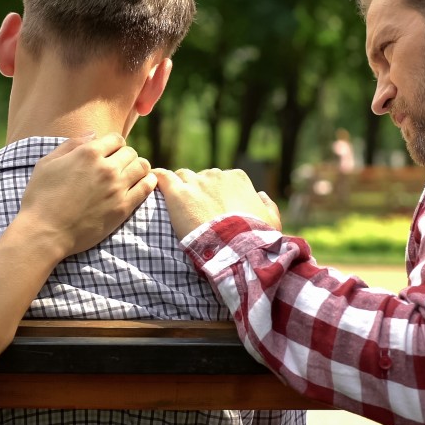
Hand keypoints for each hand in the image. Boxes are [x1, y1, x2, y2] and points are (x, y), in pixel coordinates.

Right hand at [19, 133, 155, 257]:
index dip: (113, 145)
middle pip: (130, 152)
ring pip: (142, 167)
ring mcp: (117, 188)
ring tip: (130, 175)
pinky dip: (148, 182)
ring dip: (138, 168)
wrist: (45, 232)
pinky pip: (146, 188)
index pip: (116, 139)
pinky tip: (142, 184)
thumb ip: (71, 145)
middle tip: (118, 166)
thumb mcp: (47, 163)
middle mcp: (106, 167)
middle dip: (125, 156)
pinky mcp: (123, 208)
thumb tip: (92, 135)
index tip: (109, 153)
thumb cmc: (41, 197)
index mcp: (88, 153)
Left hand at [153, 167, 281, 239]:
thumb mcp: (272, 222)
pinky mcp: (178, 195)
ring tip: (176, 204)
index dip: (216, 194)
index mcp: (238, 178)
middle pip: (201, 178)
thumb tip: (261, 196)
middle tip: (195, 212)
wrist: (236, 249)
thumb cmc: (256, 238)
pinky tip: (152, 182)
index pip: (222, 179)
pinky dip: (157, 178)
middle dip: (198, 192)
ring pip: (182, 177)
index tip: (213, 208)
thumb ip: (268, 206)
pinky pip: (162, 177)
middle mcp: (216, 176)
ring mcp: (196, 183)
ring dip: (180, 188)